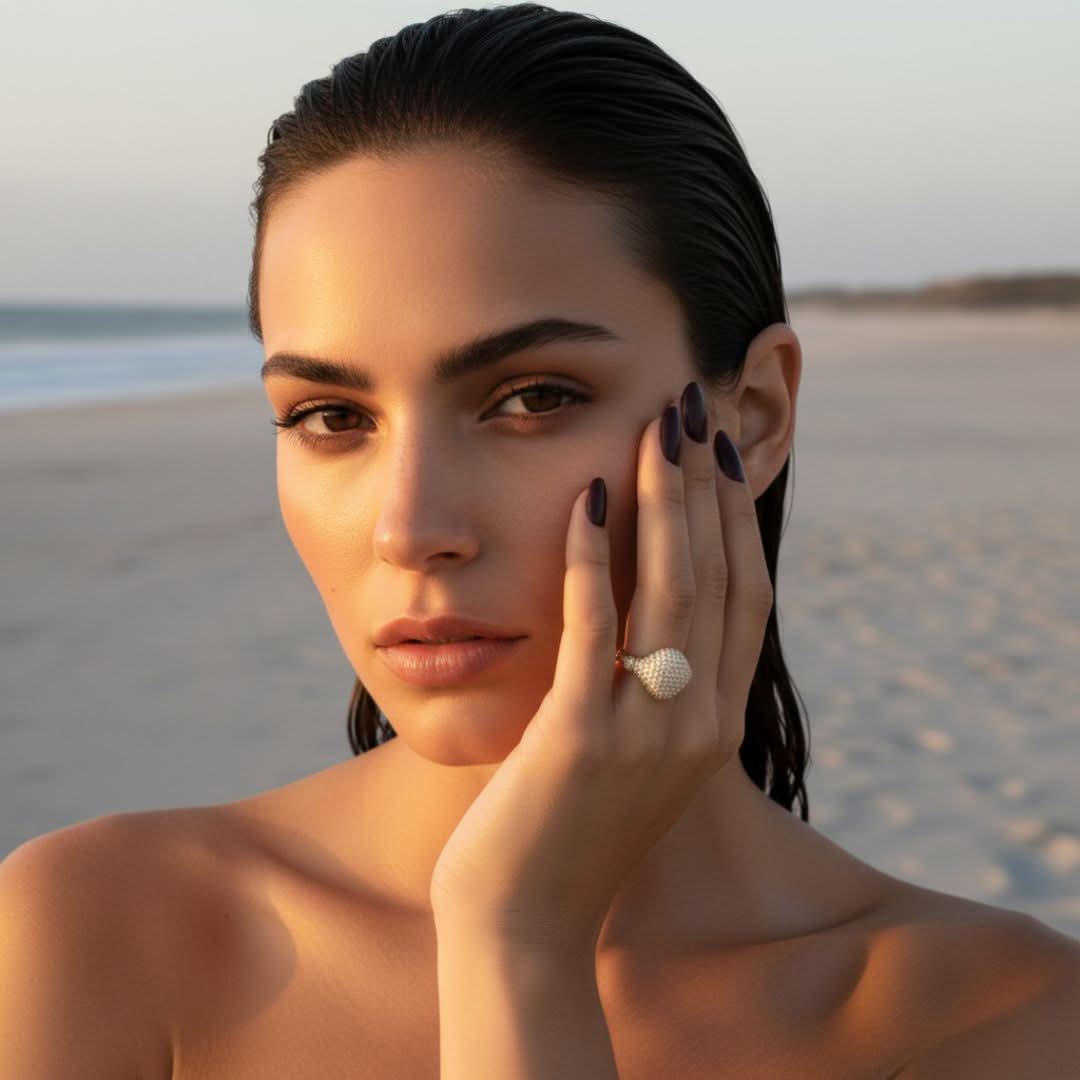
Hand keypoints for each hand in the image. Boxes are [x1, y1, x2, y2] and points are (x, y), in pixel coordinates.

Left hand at [428, 383, 773, 955]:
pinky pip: (592, 627)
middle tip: (689, 411)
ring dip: (662, 500)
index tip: (718, 454)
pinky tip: (584, 497)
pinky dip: (590, 556)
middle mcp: (696, 725)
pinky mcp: (580, 739)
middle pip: (715, 577)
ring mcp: (644, 734)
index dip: (736, 519)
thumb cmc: (568, 831)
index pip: (745, 597)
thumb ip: (651, 686)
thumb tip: (645, 606)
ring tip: (652, 429)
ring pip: (668, 590)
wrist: (526, 927)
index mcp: (714, 725)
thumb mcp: (631, 754)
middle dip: (703, 486)